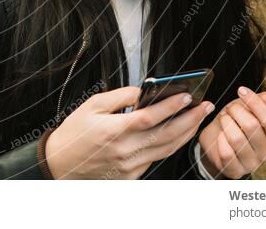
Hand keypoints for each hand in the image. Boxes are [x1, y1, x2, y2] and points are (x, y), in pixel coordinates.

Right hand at [45, 86, 214, 178]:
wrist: (61, 163)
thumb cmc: (75, 133)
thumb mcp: (92, 106)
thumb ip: (120, 97)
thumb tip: (144, 90)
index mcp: (113, 131)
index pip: (150, 117)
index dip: (171, 106)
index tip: (187, 96)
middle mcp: (124, 151)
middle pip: (166, 135)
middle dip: (190, 119)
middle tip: (204, 106)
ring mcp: (130, 166)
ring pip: (166, 149)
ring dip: (186, 133)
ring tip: (198, 118)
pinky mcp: (131, 175)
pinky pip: (156, 158)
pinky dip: (170, 145)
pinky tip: (179, 133)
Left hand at [197, 87, 265, 178]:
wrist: (216, 141)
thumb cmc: (235, 123)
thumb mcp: (248, 108)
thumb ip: (261, 102)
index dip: (256, 103)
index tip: (242, 90)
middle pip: (252, 126)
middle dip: (236, 111)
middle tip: (229, 109)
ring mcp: (252, 164)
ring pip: (237, 139)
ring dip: (226, 123)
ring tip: (223, 119)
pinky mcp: (235, 171)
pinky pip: (227, 154)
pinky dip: (220, 141)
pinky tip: (220, 135)